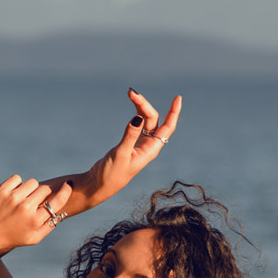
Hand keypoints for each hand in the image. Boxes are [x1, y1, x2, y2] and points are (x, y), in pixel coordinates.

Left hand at [0, 175, 73, 253]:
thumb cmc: (10, 238)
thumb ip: (49, 226)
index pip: (57, 202)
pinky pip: (17, 178)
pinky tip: (12, 194)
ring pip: (32, 182)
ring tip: (22, 199)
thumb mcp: (32, 238)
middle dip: (42, 194)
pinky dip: (16, 184)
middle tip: (34, 200)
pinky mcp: (2, 190)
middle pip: (45, 189)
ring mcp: (13, 198)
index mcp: (35, 221)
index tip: (67, 185)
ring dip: (30, 188)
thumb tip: (61, 211)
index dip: (65, 191)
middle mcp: (26, 208)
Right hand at [70, 88, 181, 211]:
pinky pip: (139, 124)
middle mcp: (148, 145)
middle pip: (153, 119)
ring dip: (140, 107)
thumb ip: (129, 136)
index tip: (177, 98)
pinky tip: (133, 106)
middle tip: (130, 93)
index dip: (174, 113)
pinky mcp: (131, 143)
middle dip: (144, 105)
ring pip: (146, 120)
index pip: (167, 127)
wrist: (100, 185)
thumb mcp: (120, 154)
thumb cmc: (111, 174)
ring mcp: (140, 143)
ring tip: (130, 94)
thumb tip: (138, 117)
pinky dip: (136, 113)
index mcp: (151, 150)